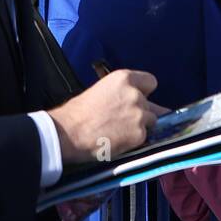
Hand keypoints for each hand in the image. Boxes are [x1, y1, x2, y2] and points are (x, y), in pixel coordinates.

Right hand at [48, 69, 164, 163]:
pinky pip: (144, 138)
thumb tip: (134, 101)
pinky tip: (118, 141)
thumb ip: (121, 93)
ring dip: (140, 127)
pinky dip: (134, 141)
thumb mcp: (101, 90)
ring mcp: (139, 115)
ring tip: (120, 132)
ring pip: (151, 122)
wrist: (69, 133)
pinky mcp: (139, 134)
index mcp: (124, 78)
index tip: (140, 99)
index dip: (145, 92)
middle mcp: (135, 94)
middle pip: (151, 105)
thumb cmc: (77, 113)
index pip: (150, 82)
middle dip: (142, 113)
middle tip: (124, 121)